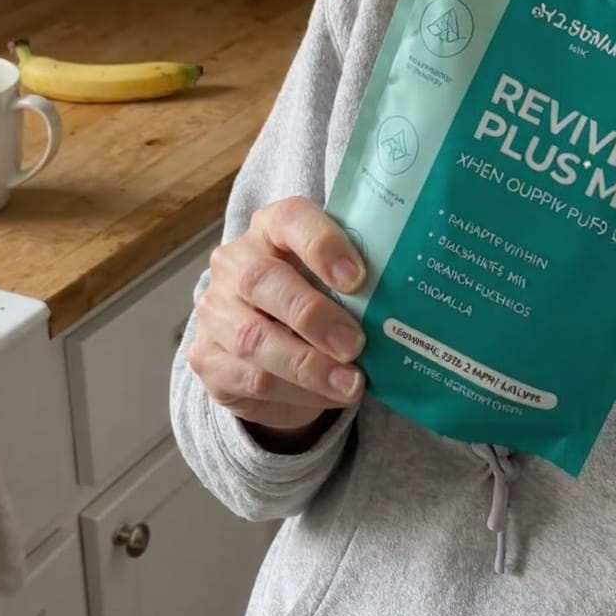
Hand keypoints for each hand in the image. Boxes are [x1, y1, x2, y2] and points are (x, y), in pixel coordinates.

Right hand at [185, 197, 367, 446]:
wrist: (270, 338)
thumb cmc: (318, 292)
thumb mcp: (335, 274)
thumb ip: (356, 276)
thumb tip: (408, 297)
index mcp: (272, 227)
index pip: (291, 219)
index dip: (323, 245)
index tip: (358, 277)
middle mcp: (236, 263)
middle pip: (264, 281)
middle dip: (314, 316)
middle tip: (355, 343)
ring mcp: (216, 311)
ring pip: (255, 338)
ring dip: (308, 366)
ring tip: (351, 383)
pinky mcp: (208, 359)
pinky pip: (251, 379)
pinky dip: (295, 391)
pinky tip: (328, 395)